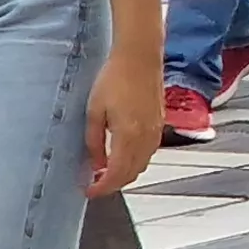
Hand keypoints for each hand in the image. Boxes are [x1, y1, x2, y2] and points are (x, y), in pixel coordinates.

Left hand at [84, 55, 157, 196]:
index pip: (116, 173)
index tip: (88, 191)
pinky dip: (136, 161)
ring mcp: (156, 131)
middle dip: (113, 184)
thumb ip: (94, 141)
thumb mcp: (94, 111)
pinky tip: (122, 155)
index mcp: (128, 135)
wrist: (140, 57)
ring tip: (106, 172)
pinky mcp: (160, 123)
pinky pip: (149, 152)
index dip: (102, 187)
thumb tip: (95, 163)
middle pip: (132, 173)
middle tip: (95, 184)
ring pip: (142, 164)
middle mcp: (146, 137)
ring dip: (125, 174)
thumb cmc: (114, 78)